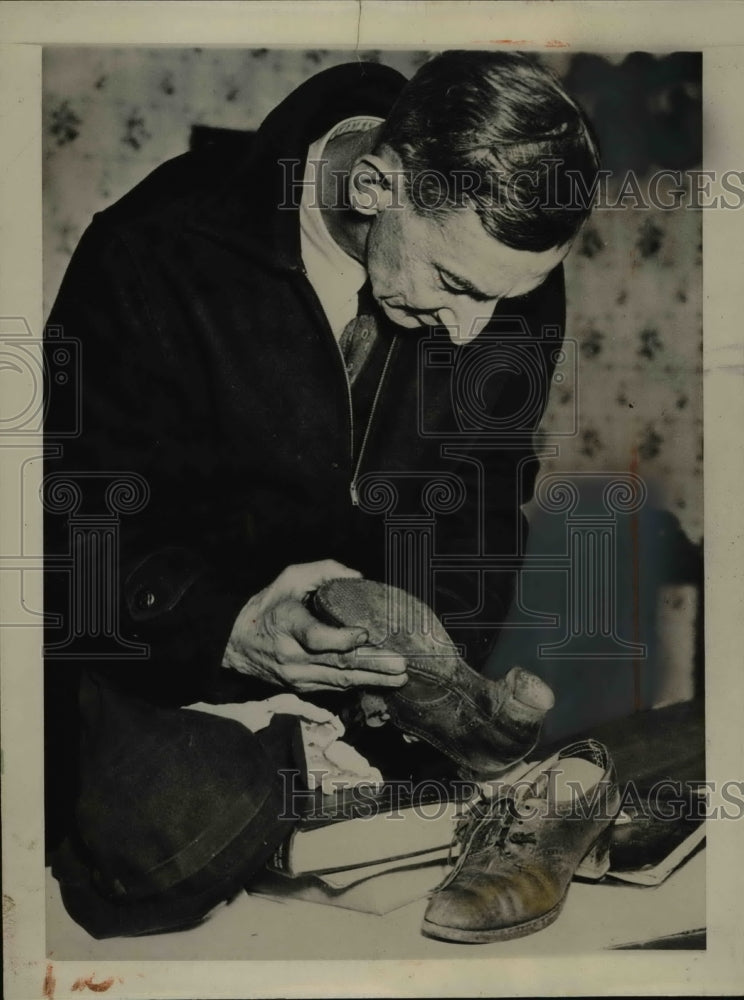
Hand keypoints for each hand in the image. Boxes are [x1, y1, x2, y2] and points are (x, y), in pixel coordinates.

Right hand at [222, 560, 407, 692]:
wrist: (235, 644)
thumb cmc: (267, 607)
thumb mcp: (289, 579)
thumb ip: (323, 572)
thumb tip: (358, 577)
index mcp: (286, 624)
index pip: (316, 637)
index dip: (342, 639)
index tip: (364, 634)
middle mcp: (291, 655)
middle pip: (337, 665)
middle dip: (372, 666)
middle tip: (400, 666)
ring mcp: (296, 676)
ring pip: (339, 681)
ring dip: (372, 680)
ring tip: (399, 678)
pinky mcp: (301, 686)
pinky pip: (333, 687)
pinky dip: (358, 684)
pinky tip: (379, 682)